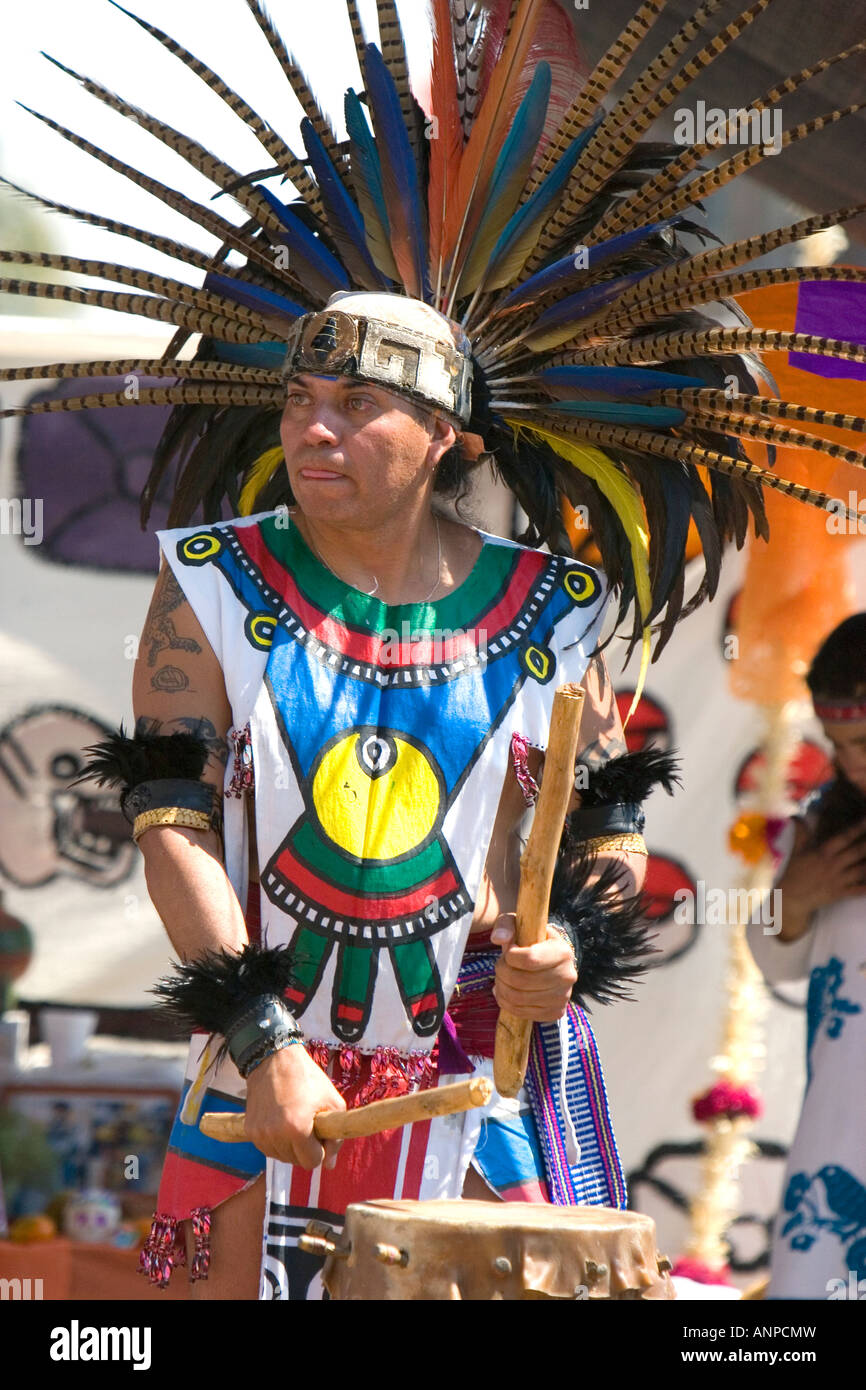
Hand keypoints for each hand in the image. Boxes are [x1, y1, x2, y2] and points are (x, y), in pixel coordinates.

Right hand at [244, 1043, 345, 1168]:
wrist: (274, 1059)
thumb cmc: (308, 1079)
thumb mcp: (332, 1102)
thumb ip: (335, 1137)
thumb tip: (329, 1165)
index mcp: (297, 1129)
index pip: (311, 1162)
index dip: (319, 1149)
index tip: (318, 1132)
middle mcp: (275, 1135)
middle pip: (295, 1161)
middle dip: (305, 1148)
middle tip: (307, 1123)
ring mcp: (260, 1133)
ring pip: (281, 1156)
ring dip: (290, 1145)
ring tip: (294, 1120)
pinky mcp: (249, 1130)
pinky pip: (267, 1148)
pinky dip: (276, 1140)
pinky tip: (281, 1121)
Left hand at [491, 914, 576, 1021]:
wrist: (549, 960)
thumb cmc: (531, 940)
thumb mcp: (519, 924)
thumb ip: (506, 926)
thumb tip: (498, 939)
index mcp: (562, 951)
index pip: (529, 959)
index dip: (509, 956)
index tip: (508, 950)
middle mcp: (567, 976)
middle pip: (520, 981)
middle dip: (501, 972)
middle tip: (500, 965)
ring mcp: (563, 997)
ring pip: (518, 998)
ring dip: (501, 987)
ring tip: (501, 978)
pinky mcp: (555, 1012)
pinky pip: (522, 1012)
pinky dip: (506, 1002)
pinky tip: (505, 990)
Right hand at [778, 818, 865, 919]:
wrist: (791, 898)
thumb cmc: (793, 873)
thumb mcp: (796, 851)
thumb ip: (800, 833)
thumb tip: (796, 817)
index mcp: (823, 853)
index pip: (844, 838)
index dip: (857, 829)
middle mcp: (833, 864)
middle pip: (857, 852)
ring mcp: (838, 879)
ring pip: (861, 870)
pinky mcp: (840, 893)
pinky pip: (858, 890)